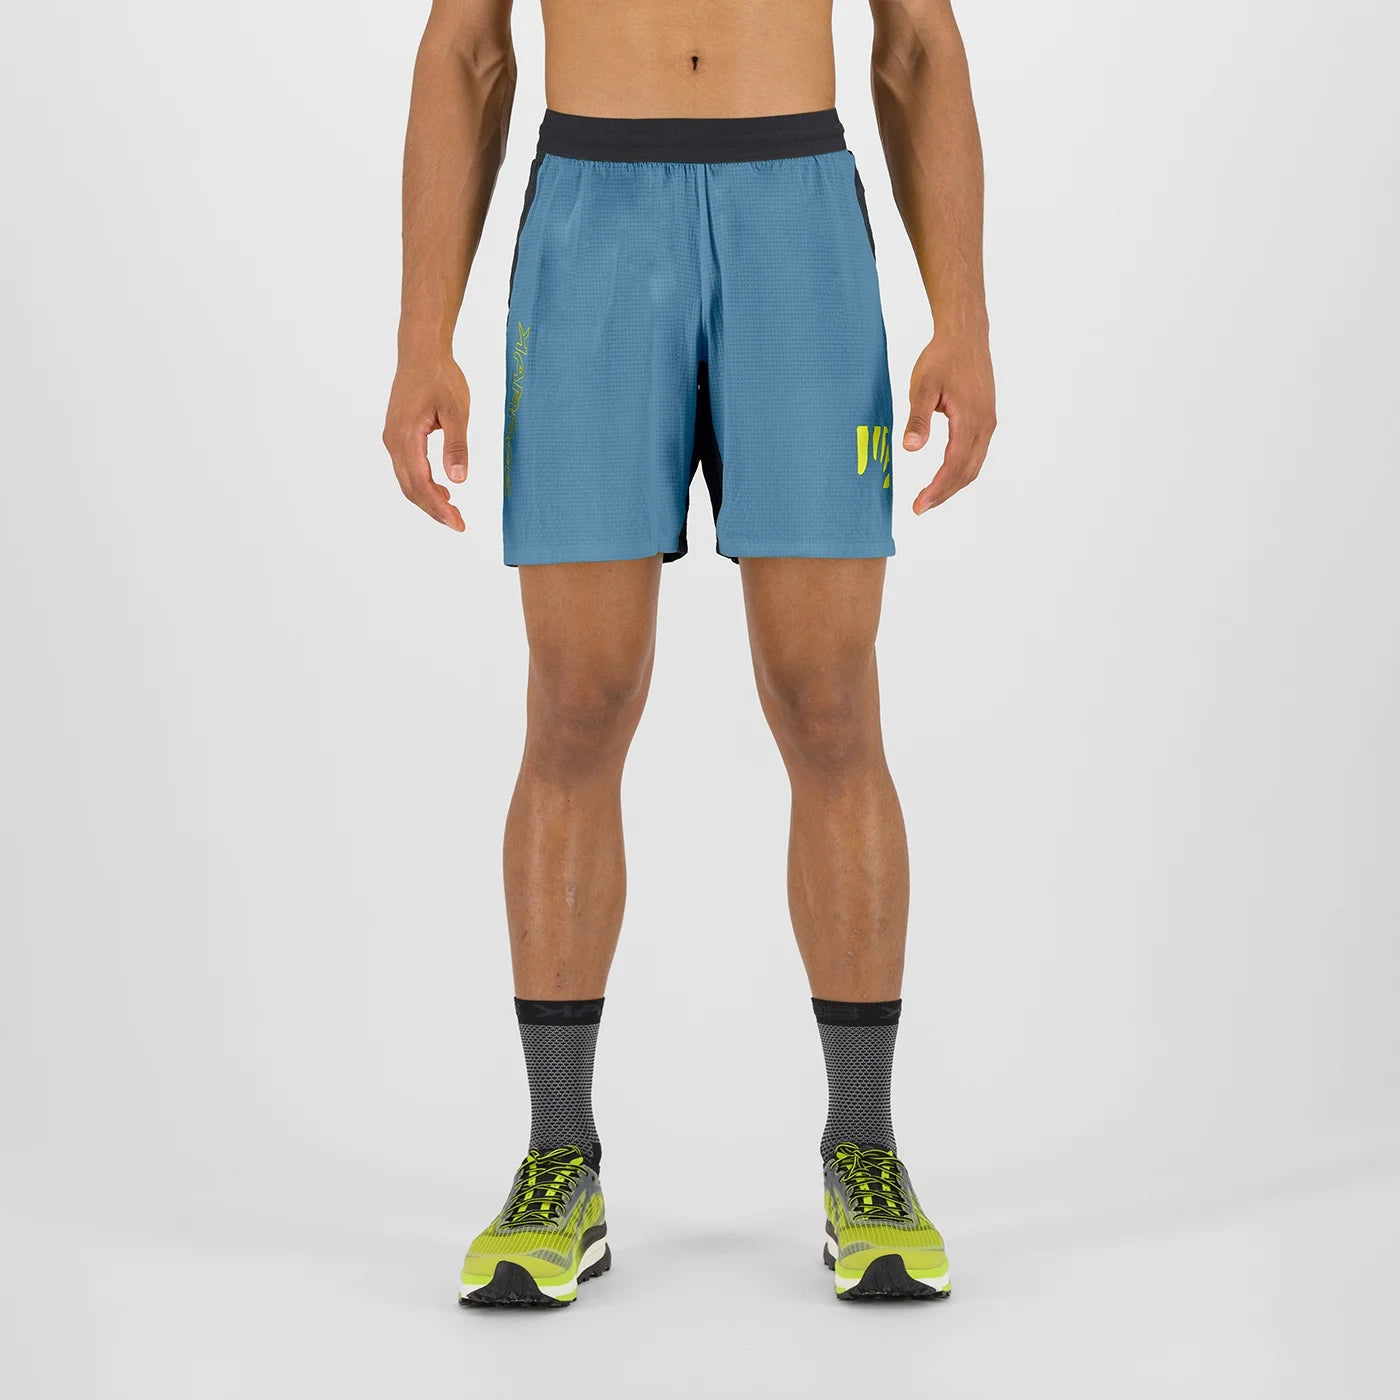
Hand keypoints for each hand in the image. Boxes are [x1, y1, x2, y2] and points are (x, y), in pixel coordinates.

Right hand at [382, 356, 470, 530]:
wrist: (421, 352)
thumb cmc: (440, 377)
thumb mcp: (457, 411)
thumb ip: (456, 446)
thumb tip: (457, 480)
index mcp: (406, 437)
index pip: (421, 484)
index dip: (439, 507)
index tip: (458, 524)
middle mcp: (393, 441)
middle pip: (411, 488)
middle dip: (434, 510)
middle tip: (459, 524)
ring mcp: (392, 438)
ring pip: (407, 480)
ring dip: (428, 499)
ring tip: (453, 512)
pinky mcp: (397, 434)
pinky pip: (407, 468)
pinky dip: (422, 484)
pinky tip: (442, 490)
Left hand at [903, 333, 996, 513]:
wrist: (965, 335)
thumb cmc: (942, 358)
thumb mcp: (921, 386)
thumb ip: (917, 419)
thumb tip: (909, 449)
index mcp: (970, 420)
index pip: (953, 466)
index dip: (937, 490)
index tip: (918, 506)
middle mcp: (984, 425)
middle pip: (967, 472)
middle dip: (944, 493)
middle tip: (920, 507)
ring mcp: (988, 422)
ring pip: (974, 465)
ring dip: (953, 484)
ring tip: (930, 496)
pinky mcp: (986, 418)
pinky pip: (976, 453)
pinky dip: (960, 470)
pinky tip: (945, 474)